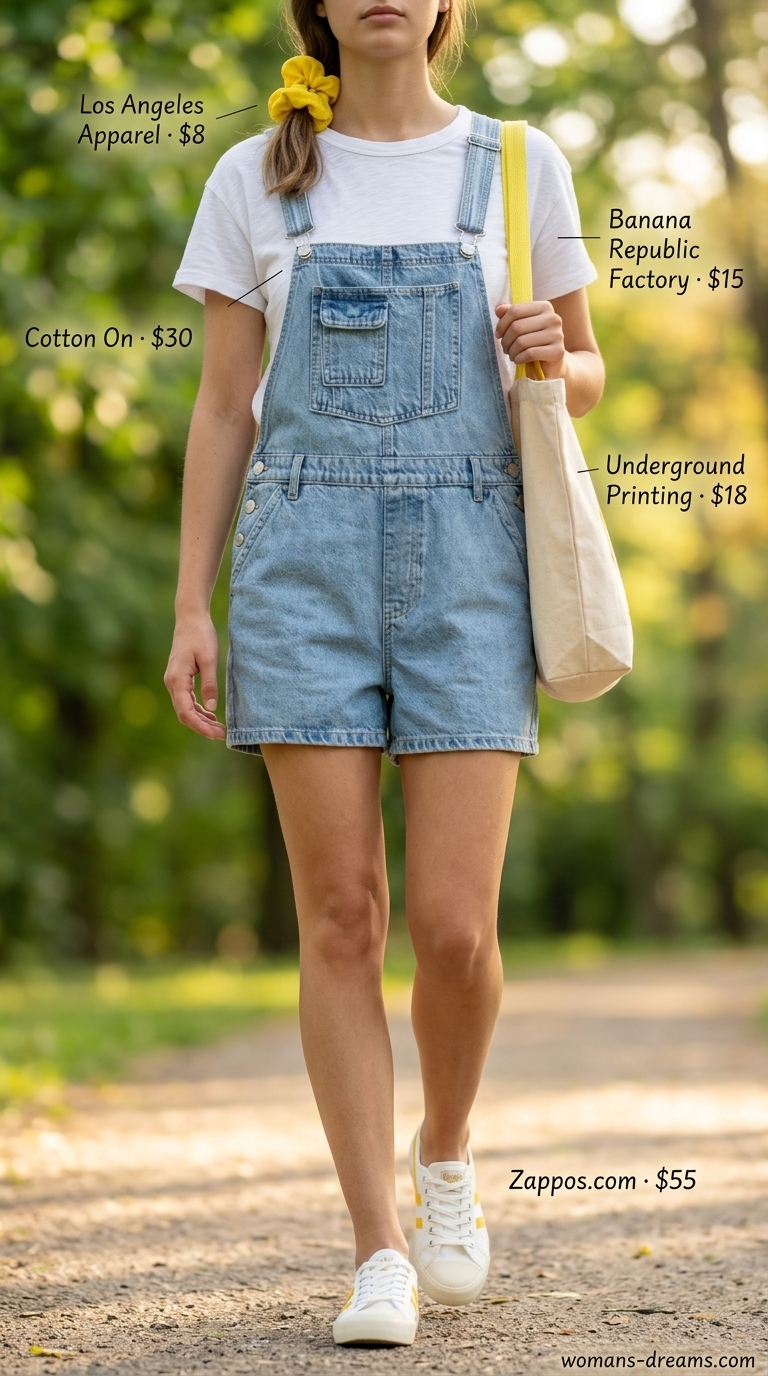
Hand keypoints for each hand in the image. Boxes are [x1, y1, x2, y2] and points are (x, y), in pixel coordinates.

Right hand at [164, 612, 225, 740]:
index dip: (200, 726)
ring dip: (201, 720)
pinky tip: (211, 715)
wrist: (190, 618)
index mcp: (177, 680)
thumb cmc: (201, 636)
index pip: (185, 711)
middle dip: (202, 727)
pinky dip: (198, 710)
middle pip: (184, 714)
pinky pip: (187, 700)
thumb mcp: (209, 659)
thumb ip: (210, 684)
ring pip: (185, 709)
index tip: (216, 734)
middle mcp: (172, 683)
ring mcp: (174, 681)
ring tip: (219, 728)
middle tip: (221, 735)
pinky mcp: (180, 679)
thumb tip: (212, 709)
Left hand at [495, 300, 565, 377]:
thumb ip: (511, 315)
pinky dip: (519, 358)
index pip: (515, 310)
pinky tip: (518, 360)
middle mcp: (553, 318)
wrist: (551, 363)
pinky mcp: (557, 351)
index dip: (501, 324)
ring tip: (512, 355)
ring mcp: (557, 335)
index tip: (499, 335)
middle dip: (506, 340)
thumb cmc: (534, 342)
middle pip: (517, 327)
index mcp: (544, 307)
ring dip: (511, 351)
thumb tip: (499, 309)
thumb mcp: (522, 325)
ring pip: (522, 342)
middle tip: (505, 348)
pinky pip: (530, 354)